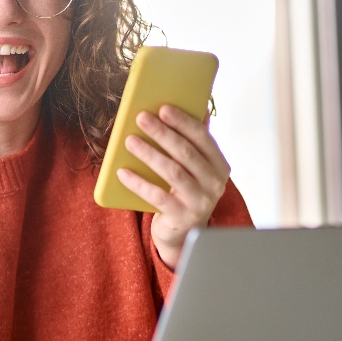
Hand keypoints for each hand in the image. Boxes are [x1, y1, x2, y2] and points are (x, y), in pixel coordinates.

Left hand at [116, 105, 230, 269]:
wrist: (182, 233)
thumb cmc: (184, 192)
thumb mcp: (193, 168)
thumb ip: (193, 142)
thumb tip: (197, 107)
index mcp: (219, 165)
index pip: (203, 138)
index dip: (183, 122)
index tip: (163, 108)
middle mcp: (215, 183)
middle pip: (186, 153)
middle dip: (162, 133)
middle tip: (141, 118)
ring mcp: (200, 202)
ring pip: (173, 172)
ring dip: (149, 154)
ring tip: (129, 141)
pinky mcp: (183, 218)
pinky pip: (157, 197)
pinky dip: (139, 183)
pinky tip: (122, 172)